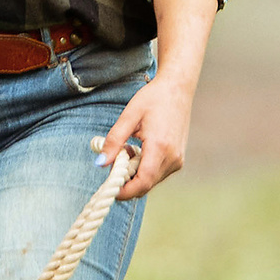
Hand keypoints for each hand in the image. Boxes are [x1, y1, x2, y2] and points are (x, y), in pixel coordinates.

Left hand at [95, 73, 193, 199]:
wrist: (177, 88)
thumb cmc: (153, 98)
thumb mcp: (128, 116)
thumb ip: (114, 141)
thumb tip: (100, 163)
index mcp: (160, 147)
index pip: (142, 182)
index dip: (124, 191)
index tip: (109, 188)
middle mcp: (172, 158)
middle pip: (146, 185)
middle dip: (127, 182)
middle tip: (114, 164)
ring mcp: (178, 160)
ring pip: (152, 181)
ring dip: (135, 175)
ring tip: (128, 150)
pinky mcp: (178, 159)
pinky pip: (158, 174)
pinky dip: (145, 169)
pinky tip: (139, 151)